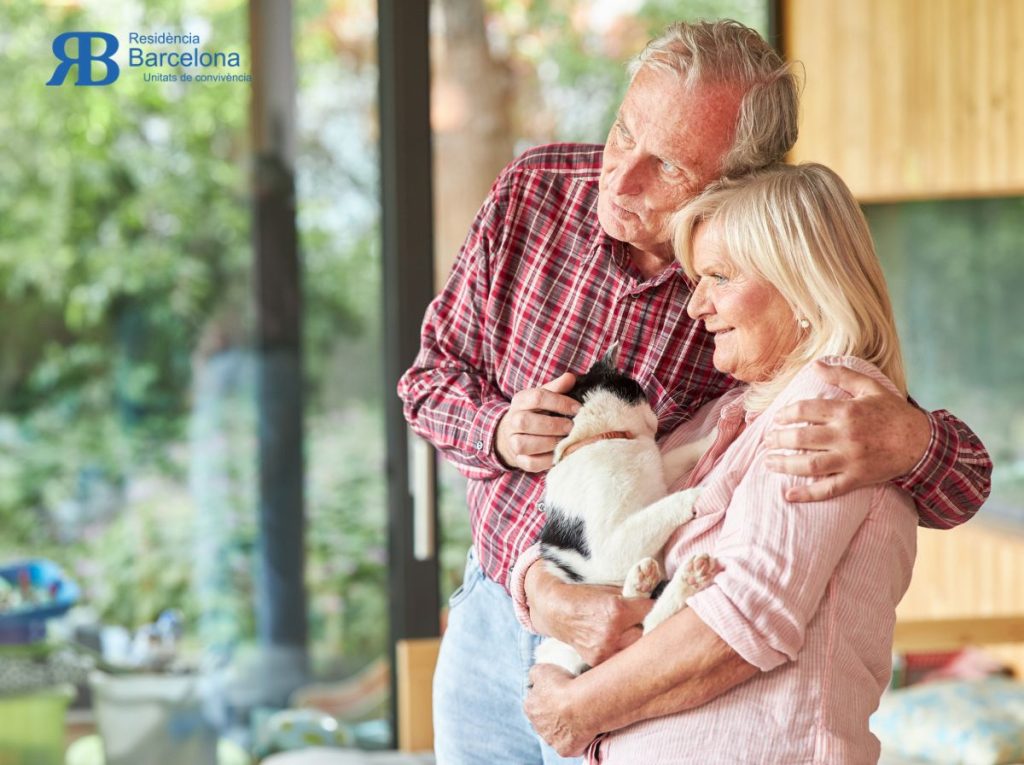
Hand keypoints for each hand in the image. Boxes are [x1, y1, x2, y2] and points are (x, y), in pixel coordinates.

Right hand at [496, 373, 579, 471]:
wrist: (514, 434)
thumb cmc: (535, 412)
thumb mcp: (544, 396)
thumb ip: (557, 388)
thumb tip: (571, 378)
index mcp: (520, 401)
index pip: (537, 397)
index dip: (560, 402)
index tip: (577, 408)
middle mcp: (512, 421)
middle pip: (527, 422)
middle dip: (553, 425)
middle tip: (571, 427)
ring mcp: (513, 441)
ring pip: (525, 444)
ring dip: (549, 443)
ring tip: (566, 440)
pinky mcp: (519, 459)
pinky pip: (530, 462)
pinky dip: (547, 460)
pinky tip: (560, 453)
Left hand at [524, 664, 597, 756]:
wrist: (581, 706)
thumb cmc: (562, 686)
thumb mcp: (543, 669)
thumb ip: (534, 674)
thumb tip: (533, 678)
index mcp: (530, 707)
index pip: (534, 703)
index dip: (546, 697)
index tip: (557, 693)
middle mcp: (537, 726)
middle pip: (544, 720)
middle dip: (553, 714)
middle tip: (568, 704)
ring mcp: (551, 740)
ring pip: (556, 733)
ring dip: (564, 726)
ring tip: (578, 715)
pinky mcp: (564, 750)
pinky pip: (569, 744)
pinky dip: (575, 738)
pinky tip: (582, 727)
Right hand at [525, 561, 652, 665]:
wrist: (553, 608)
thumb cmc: (582, 593)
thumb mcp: (609, 588)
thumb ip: (634, 594)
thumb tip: (659, 593)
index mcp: (617, 611)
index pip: (652, 611)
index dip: (656, 606)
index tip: (659, 605)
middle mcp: (611, 634)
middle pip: (648, 634)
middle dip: (651, 626)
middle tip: (651, 621)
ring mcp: (603, 651)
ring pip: (636, 649)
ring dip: (639, 641)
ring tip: (638, 633)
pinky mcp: (597, 661)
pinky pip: (620, 658)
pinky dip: (623, 650)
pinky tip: (621, 642)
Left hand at [763, 360, 930, 501]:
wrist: (922, 443)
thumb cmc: (894, 413)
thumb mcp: (870, 387)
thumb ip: (842, 375)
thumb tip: (815, 364)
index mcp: (847, 412)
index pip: (805, 411)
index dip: (786, 414)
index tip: (776, 418)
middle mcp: (845, 437)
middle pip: (802, 439)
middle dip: (778, 439)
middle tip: (766, 440)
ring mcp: (850, 460)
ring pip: (810, 465)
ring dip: (785, 464)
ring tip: (768, 461)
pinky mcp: (856, 479)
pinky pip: (828, 489)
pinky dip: (807, 494)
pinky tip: (788, 495)